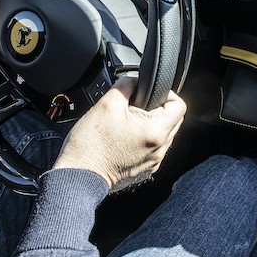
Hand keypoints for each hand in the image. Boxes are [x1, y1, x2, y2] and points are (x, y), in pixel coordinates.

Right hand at [51, 77, 186, 192]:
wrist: (77, 177)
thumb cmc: (90, 146)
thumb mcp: (107, 103)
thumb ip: (126, 85)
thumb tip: (135, 80)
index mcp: (156, 132)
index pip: (179, 105)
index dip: (166, 93)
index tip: (149, 93)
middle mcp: (159, 150)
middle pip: (173, 120)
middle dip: (157, 109)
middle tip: (135, 107)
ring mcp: (152, 162)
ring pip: (163, 135)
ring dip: (150, 125)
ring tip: (127, 123)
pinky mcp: (143, 170)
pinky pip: (152, 149)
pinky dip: (143, 140)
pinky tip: (124, 138)